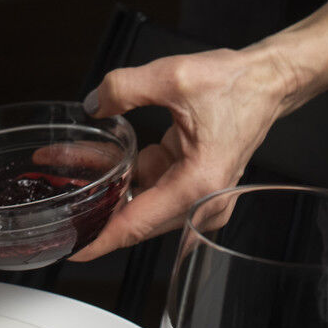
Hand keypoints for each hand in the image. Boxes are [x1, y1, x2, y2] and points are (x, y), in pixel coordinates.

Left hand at [69, 47, 302, 260]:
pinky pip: (153, 189)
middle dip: (97, 208)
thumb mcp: (173, 76)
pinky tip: (109, 158)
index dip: (101, 240)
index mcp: (198, 183)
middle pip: (137, 220)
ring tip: (73, 167)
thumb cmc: (236, 84)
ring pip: (142, 204)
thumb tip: (94, 104)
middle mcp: (202, 200)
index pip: (137, 224)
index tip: (72, 251)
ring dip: (112, 187)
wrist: (268, 81)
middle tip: (59, 199)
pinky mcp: (195, 187)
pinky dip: (131, 176)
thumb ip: (124, 88)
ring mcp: (200, 197)